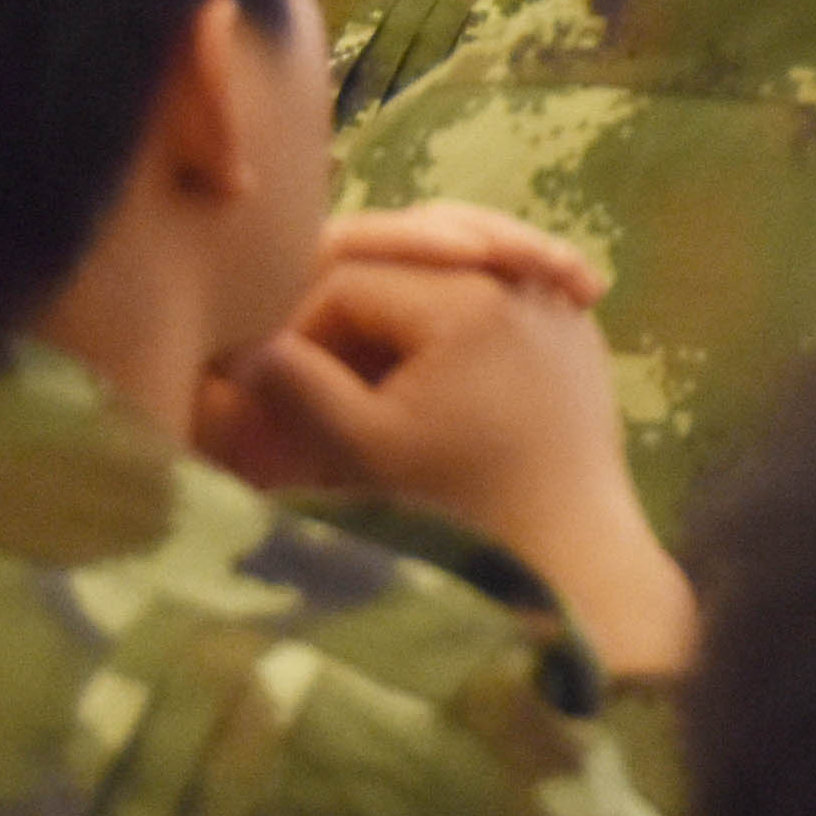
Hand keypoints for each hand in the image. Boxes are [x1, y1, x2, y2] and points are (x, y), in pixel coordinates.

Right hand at [202, 215, 695, 678]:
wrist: (571, 550)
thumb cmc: (459, 507)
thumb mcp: (359, 449)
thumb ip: (294, 386)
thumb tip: (243, 346)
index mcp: (461, 297)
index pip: (348, 283)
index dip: (301, 332)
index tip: (285, 388)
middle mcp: (517, 278)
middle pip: (400, 265)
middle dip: (350, 316)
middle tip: (321, 378)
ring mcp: (553, 299)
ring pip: (448, 273)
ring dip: (400, 313)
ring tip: (370, 374)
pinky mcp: (573, 328)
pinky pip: (498, 297)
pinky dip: (457, 321)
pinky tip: (430, 367)